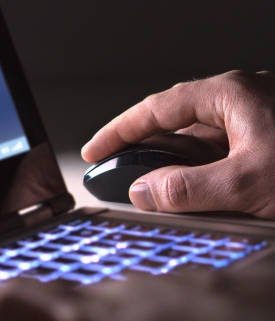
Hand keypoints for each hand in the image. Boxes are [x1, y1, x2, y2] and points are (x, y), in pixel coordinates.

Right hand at [82, 70, 274, 217]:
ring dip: (168, 165)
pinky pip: (211, 156)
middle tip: (113, 169)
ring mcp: (248, 124)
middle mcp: (236, 105)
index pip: (155, 110)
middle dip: (140, 149)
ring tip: (148, 187)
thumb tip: (143, 192)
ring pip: (192, 144)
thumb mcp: (246, 182)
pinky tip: (186, 191)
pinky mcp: (257, 144)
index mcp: (230, 96)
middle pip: (171, 125)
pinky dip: (192, 173)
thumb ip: (189, 189)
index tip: (95, 150)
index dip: (118, 131)